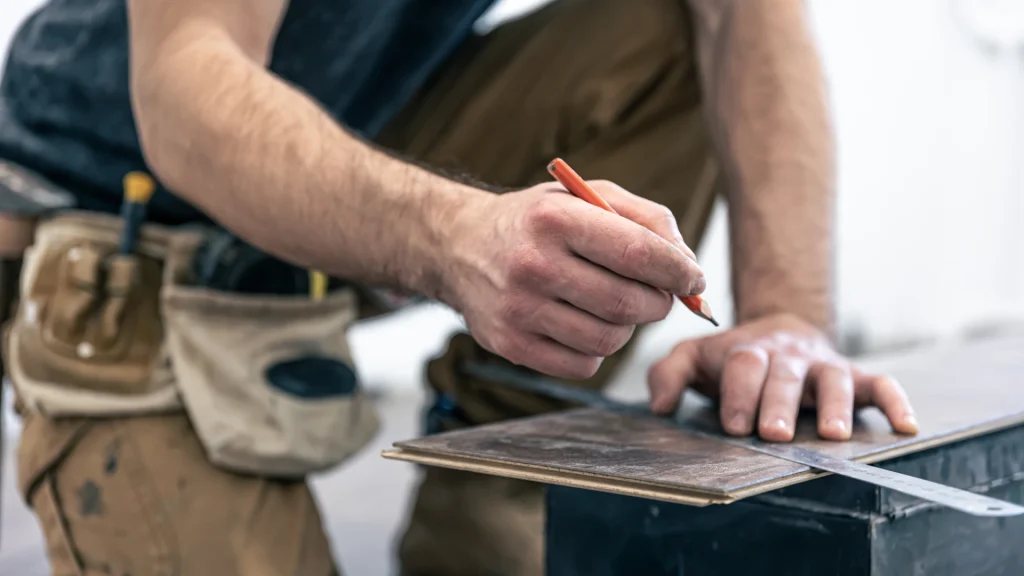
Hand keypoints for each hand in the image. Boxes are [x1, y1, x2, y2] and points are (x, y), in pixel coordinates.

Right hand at [442, 180, 703, 379]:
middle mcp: (532, 264)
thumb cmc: (538, 221)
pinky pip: (583, 365)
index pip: (637, 252)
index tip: (694, 280)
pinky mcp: (510, 344)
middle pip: (628, 302)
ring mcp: (518, 309)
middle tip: (656, 294)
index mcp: (555, 218)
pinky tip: (582, 323)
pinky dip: (596, 350)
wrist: (460, 247)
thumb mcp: (587, 196)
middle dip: (658, 303)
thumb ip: (646, 219)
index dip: (678, 271)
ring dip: (626, 327)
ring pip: (609, 340)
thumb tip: (689, 265)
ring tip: (612, 305)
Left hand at [647, 314, 917, 440]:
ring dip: (833, 405)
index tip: (734, 425)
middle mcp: (788, 357)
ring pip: (833, 380)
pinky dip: (895, 402)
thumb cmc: (731, 355)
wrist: (778, 328)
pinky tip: (906, 425)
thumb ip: (669, 373)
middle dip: (779, 404)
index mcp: (748, 351)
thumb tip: (660, 406)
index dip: (739, 393)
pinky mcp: (854, 375)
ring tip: (831, 434)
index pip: (743, 367)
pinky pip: (880, 384)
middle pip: (785, 375)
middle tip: (773, 434)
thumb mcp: (694, 356)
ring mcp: (822, 365)